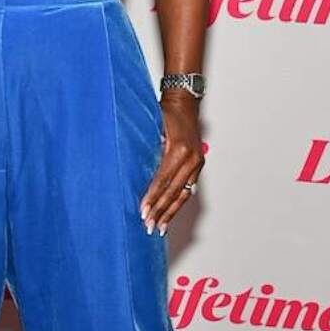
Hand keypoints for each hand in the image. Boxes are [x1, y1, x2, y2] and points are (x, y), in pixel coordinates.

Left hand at [140, 94, 204, 232]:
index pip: (163, 180)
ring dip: (171, 212)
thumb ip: (146, 150)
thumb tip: (131, 174)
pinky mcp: (198, 165)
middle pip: (174, 191)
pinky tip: (170, 214)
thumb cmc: (166, 113)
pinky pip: (188, 188)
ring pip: (184, 193)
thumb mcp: (152, 128)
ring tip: (160, 227)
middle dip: (160, 210)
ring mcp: (197, 163)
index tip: (142, 211)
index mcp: (178, 150)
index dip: (152, 197)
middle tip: (148, 225)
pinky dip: (178, 202)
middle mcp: (191, 159)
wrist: (185, 103)